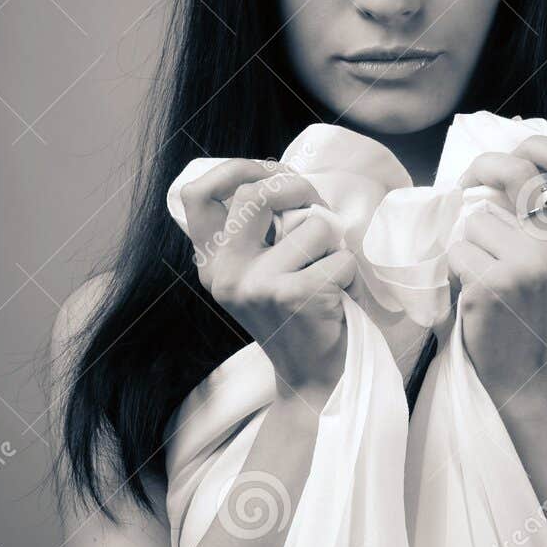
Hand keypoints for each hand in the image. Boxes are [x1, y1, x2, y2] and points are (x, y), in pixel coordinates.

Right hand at [180, 159, 356, 399]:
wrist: (311, 378)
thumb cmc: (295, 315)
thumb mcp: (257, 273)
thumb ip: (256, 231)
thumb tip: (280, 177)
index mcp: (212, 263)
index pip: (196, 193)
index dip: (235, 168)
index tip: (268, 171)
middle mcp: (224, 273)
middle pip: (257, 193)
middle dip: (299, 188)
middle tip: (317, 210)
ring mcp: (255, 285)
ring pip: (313, 225)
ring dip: (334, 246)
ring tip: (327, 275)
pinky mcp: (291, 296)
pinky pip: (340, 258)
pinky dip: (350, 274)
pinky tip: (338, 298)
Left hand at [446, 137, 546, 400]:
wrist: (528, 368)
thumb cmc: (533, 309)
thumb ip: (546, 215)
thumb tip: (506, 157)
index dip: (537, 144)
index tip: (513, 151)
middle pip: (516, 171)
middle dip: (481, 167)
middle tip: (465, 183)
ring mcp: (533, 263)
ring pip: (476, 217)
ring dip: (468, 241)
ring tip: (483, 270)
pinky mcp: (497, 282)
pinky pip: (457, 249)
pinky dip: (455, 267)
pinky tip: (473, 290)